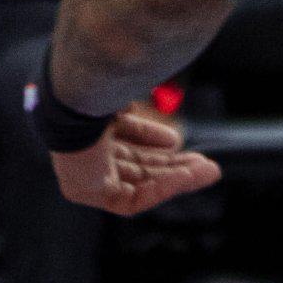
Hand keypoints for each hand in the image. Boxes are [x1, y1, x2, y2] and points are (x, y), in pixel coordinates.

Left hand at [50, 101, 223, 216]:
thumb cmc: (94, 89)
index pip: (122, 137)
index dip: (150, 137)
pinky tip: (186, 176)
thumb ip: (134, 101)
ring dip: (176, 178)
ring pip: (139, 183)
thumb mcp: (122, 95)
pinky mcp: (90, 194)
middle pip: (134, 163)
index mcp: (85, 124)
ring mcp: (84, 175)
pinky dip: (163, 189)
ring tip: (208, 170)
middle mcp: (82, 151)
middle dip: (171, 164)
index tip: (176, 139)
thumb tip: (145, 83)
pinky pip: (132, 199)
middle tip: (203, 162)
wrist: (74, 100)